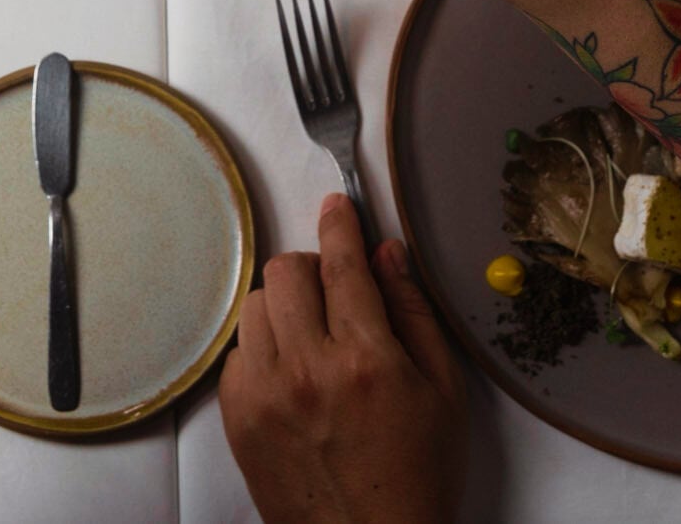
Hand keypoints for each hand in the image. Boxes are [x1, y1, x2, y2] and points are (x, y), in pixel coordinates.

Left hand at [221, 195, 465, 523]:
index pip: (342, 262)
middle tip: (336, 292)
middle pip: (286, 271)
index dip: (340, 224)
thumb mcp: (442, 391)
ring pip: (256, 305)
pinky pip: (238, 353)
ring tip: (313, 338)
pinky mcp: (238, 418)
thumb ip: (413, 313)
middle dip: (313, 269)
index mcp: (365, 359)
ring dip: (285, 307)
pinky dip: (262, 351)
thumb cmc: (417, 475)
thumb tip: (388, 254)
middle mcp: (307, 370)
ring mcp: (265, 394)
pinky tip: (293, 375)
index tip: (338, 206)